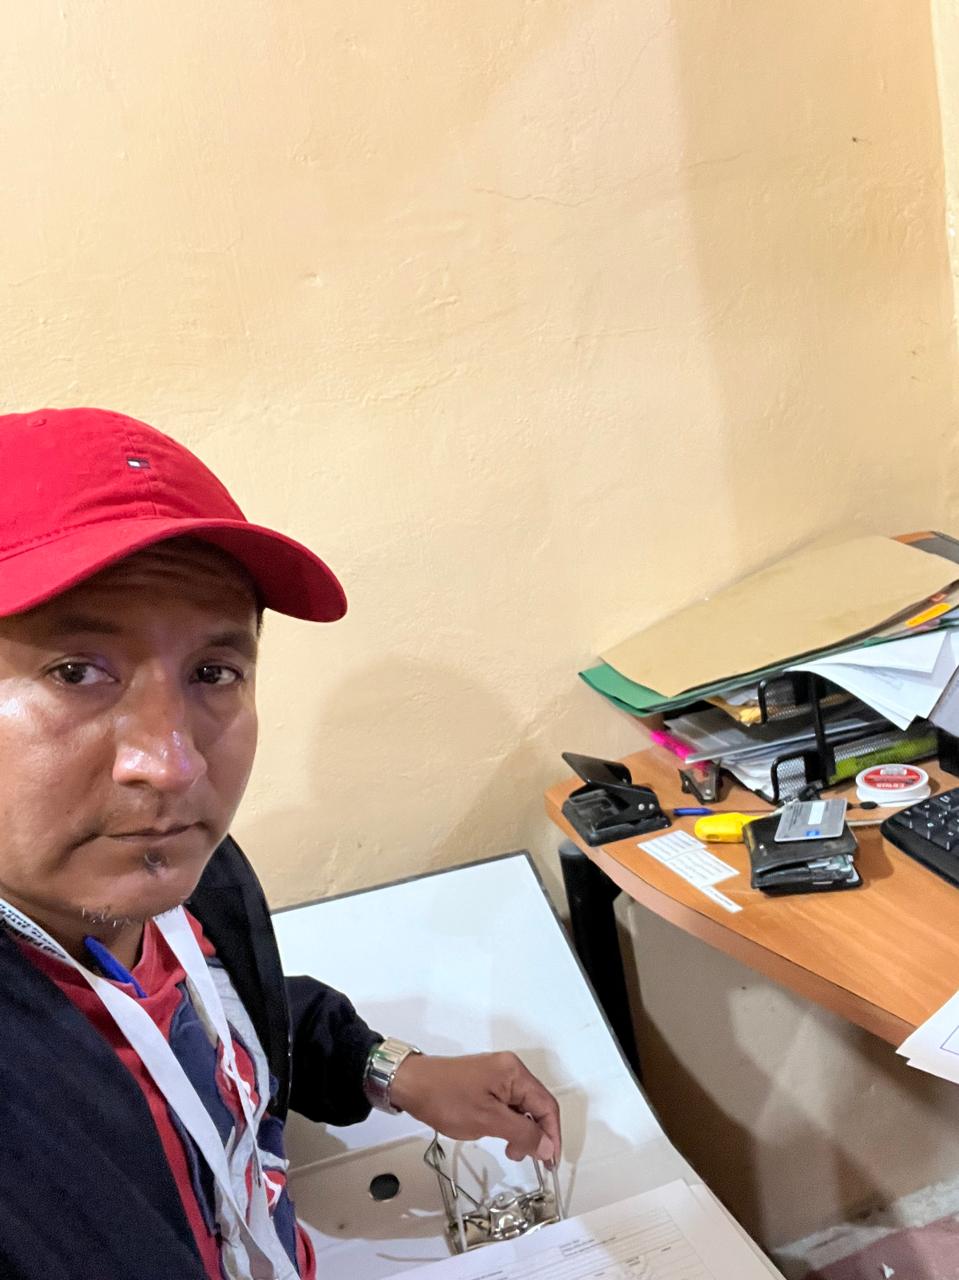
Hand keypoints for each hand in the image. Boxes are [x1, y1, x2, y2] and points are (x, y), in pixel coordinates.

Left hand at [389, 1051, 560, 1165]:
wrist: (411, 1084)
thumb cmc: (448, 1100)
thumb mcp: (488, 1120)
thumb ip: (522, 1133)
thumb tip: (547, 1146)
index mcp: (515, 1073)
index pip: (547, 1106)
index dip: (552, 1136)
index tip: (550, 1163)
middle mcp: (510, 1069)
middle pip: (537, 1105)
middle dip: (536, 1134)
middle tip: (524, 1158)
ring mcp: (497, 1074)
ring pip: (522, 1106)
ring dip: (521, 1131)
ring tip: (509, 1149)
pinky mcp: (485, 1082)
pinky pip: (507, 1104)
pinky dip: (508, 1123)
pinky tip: (499, 1135)